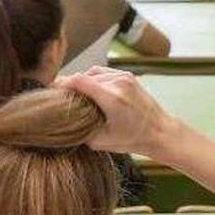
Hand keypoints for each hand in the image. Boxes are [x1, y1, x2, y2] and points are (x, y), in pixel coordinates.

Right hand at [55, 67, 173, 156]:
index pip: (79, 80)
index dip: (62, 84)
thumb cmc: (134, 139)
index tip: (52, 91)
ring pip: (94, 72)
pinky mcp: (129, 77)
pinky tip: (91, 91)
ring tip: (76, 94)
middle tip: (62, 97)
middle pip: (84, 75)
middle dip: (71, 84)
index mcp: (111, 97)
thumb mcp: (102, 142)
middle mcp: (118, 83)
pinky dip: (95, 79)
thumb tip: (63, 124)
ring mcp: (125, 77)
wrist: (161, 132)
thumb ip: (80, 131)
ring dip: (83, 81)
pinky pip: (105, 73)